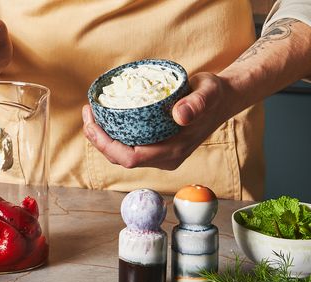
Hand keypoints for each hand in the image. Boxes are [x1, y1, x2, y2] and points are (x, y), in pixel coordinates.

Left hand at [82, 72, 233, 169]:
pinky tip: (104, 117)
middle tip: (87, 112)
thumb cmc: (213, 95)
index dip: (106, 145)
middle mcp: (165, 158)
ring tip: (91, 113)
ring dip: (102, 138)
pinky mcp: (156, 146)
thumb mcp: (208, 93)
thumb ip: (197, 103)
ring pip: (122, 154)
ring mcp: (160, 154)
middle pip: (121, 159)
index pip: (130, 158)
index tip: (92, 123)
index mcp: (173, 151)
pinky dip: (112, 134)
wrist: (223, 100)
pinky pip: (128, 146)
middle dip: (98, 140)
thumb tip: (181, 115)